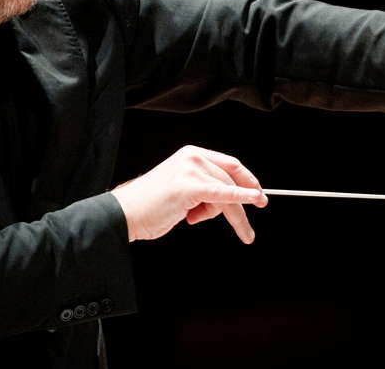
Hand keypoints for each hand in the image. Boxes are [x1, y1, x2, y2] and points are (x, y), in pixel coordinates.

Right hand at [110, 145, 267, 243]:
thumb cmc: (151, 206)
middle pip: (231, 181)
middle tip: (249, 231)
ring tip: (215, 227)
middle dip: (242, 207)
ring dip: (231, 217)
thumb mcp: (183, 190)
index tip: (259, 196)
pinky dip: (240, 198)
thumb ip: (204, 189)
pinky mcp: (189, 187)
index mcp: (191, 153)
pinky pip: (222, 194)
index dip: (247, 180)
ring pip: (227, 193)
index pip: (229, 164)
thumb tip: (229, 202)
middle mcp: (193, 157)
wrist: (125, 213)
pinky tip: (253, 200)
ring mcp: (191, 170)